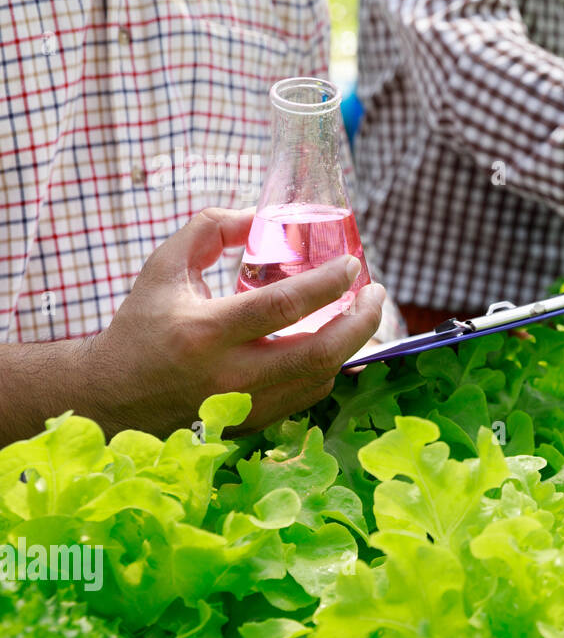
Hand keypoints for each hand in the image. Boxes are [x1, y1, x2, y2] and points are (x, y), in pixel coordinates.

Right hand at [84, 208, 384, 436]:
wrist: (112, 398)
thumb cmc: (141, 327)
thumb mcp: (163, 268)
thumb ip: (209, 229)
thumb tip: (260, 216)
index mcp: (205, 331)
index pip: (284, 306)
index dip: (327, 283)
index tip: (352, 264)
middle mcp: (230, 374)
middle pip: (320, 352)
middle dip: (362, 321)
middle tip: (377, 294)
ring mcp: (245, 404)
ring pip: (321, 377)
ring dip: (351, 344)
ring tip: (361, 312)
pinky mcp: (254, 421)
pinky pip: (308, 395)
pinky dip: (328, 367)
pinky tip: (333, 342)